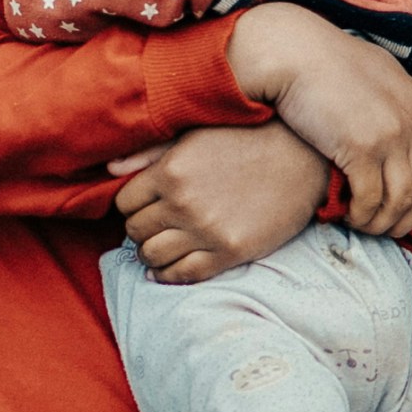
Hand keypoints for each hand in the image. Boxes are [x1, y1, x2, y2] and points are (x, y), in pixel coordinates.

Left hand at [116, 123, 332, 282]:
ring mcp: (206, 231)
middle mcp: (183, 203)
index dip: (131, 206)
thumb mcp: (196, 134)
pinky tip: (168, 270)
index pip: (124, 203)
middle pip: (135, 231)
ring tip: (160, 247)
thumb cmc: (248, 138)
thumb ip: (150, 152)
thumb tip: (109, 168)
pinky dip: (168, 276)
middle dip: (140, 230)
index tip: (143, 206)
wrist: (302, 157)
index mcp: (170, 171)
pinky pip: (185, 274)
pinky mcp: (230, 251)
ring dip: (150, 254)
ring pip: (153, 256)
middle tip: (153, 227)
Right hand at [227, 3, 411, 239]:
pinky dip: (360, 215)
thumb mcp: (383, 72)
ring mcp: (389, 135)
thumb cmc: (328, 61)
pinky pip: (370, 199)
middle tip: (385, 228)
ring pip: (400, 200)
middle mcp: (410, 122)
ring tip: (362, 225)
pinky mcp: (360, 148)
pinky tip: (344, 215)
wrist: (292, 51)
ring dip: (382, 222)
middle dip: (408, 219)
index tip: (406, 207)